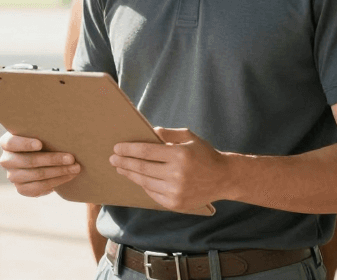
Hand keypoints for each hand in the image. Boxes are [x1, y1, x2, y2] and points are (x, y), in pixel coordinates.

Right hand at [0, 132, 80, 196]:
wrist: (44, 158)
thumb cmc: (44, 139)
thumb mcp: (40, 132)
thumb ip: (44, 129)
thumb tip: (65, 123)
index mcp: (7, 143)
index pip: (11, 143)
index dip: (25, 144)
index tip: (40, 144)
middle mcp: (6, 160)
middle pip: (29, 161)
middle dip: (52, 159)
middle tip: (71, 158)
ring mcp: (13, 176)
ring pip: (36, 175)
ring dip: (59, 172)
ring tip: (75, 168)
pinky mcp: (21, 189)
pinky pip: (39, 188)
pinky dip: (56, 182)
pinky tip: (68, 176)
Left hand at [110, 127, 226, 211]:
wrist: (224, 178)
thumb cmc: (204, 154)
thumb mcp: (189, 137)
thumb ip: (168, 134)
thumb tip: (148, 131)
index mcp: (180, 155)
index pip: (146, 151)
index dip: (129, 149)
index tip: (117, 147)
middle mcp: (177, 175)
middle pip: (142, 168)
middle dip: (124, 162)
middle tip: (112, 158)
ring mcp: (176, 192)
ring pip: (145, 182)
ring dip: (130, 175)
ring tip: (120, 168)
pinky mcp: (176, 204)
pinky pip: (153, 194)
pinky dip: (143, 185)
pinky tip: (136, 178)